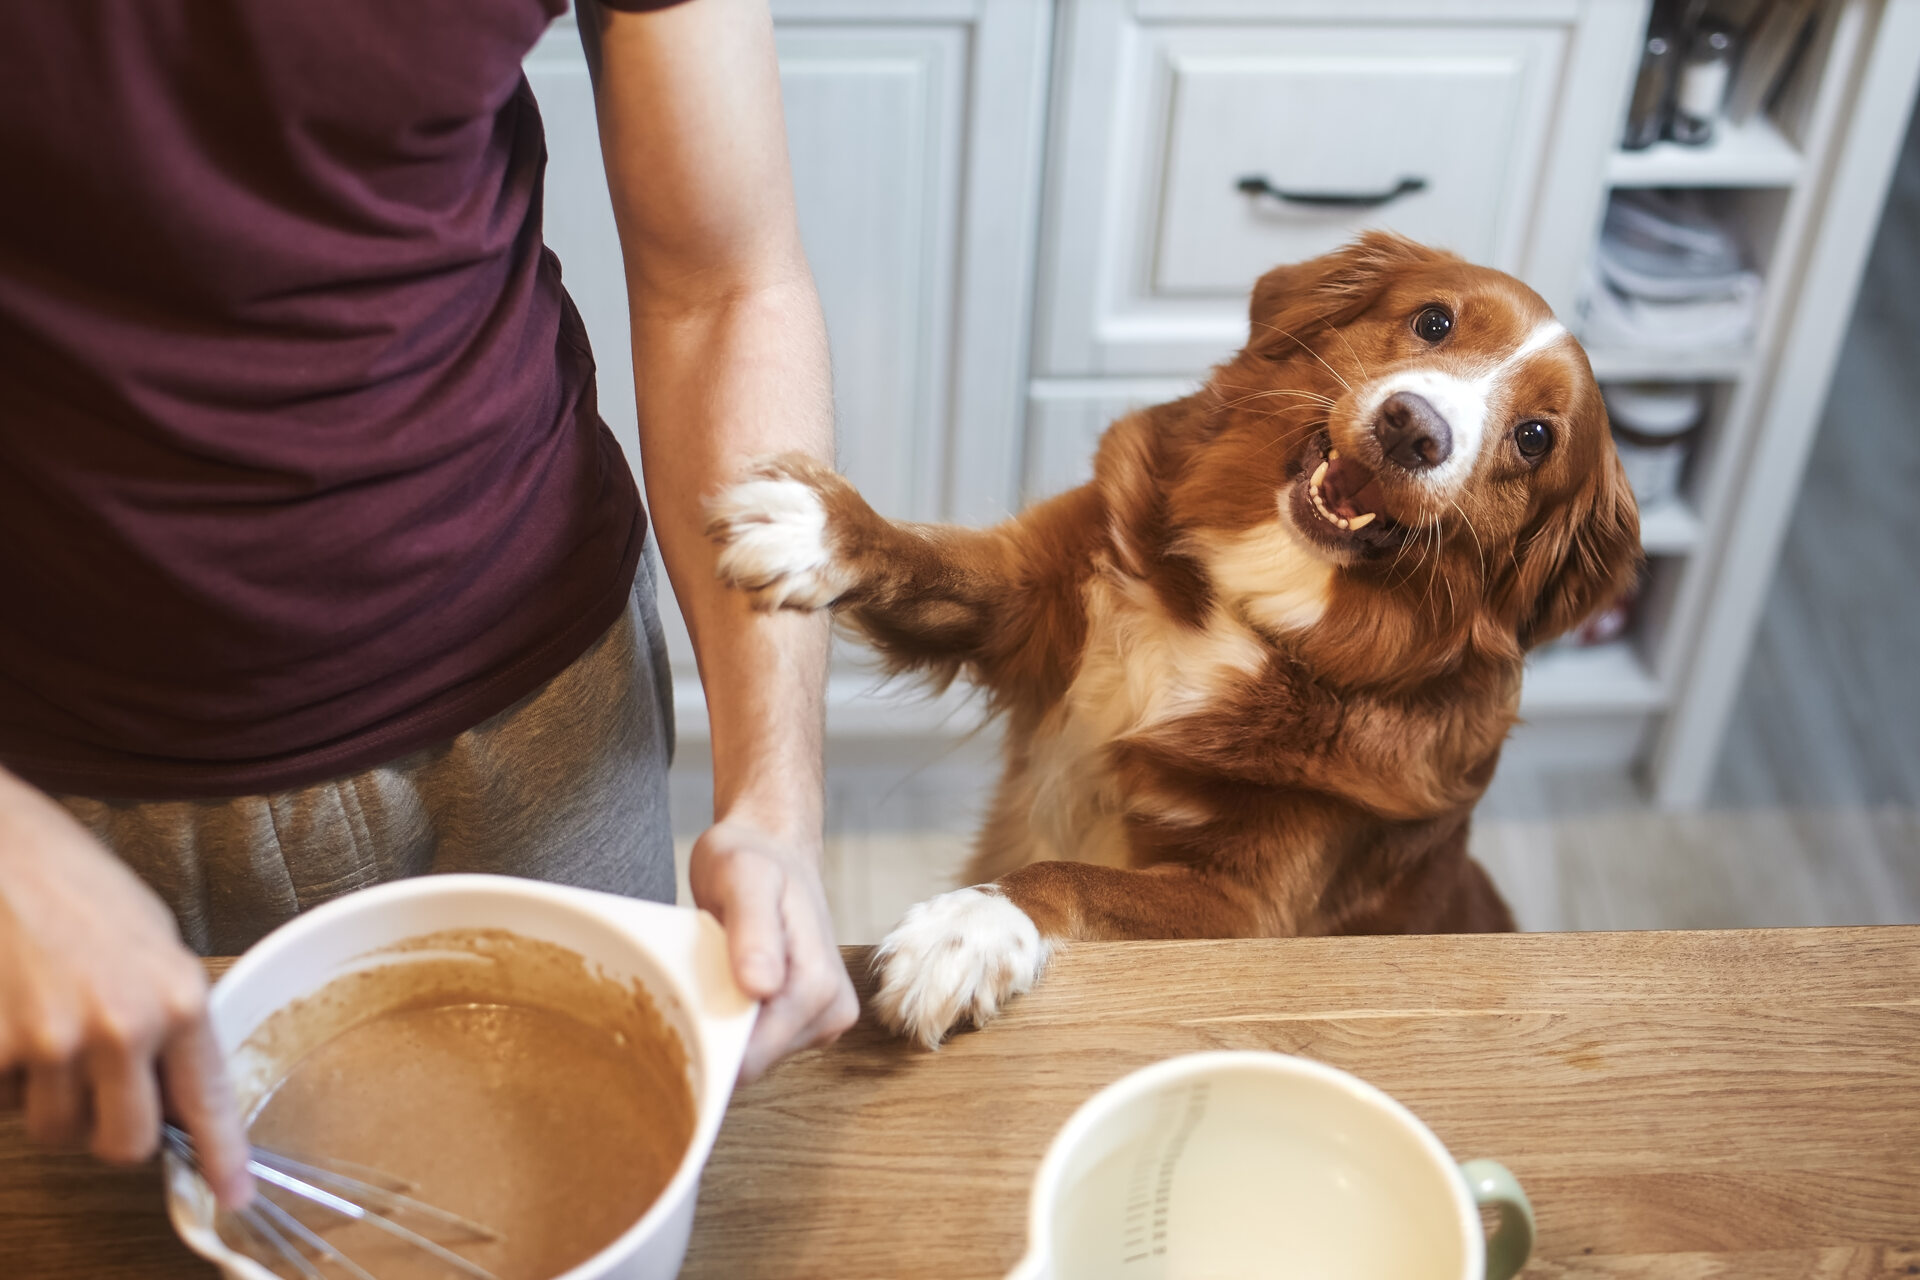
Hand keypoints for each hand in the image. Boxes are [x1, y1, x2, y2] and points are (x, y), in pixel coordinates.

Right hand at [0, 770, 252, 1207]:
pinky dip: (7, 1077)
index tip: (233, 1196)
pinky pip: (5, 1102)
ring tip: (47, 1025)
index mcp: (178, 997)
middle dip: (111, 1130)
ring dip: (52, 1099)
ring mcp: (50, 1043)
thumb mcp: (156, 946)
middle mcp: (122, 1026)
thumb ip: (173, 1021)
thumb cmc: (80, 889)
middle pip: (125, 1145)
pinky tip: (12, 1018)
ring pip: (55, 1130)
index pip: (207, 1102)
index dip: (220, 1159)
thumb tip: (178, 1094)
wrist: (3, 851)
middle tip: (100, 1086)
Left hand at [688, 815, 856, 1080]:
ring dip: (718, 1030)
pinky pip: (756, 1044)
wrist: (772, 849)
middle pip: (752, 1062)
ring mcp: (820, 1019)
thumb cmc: (753, 859)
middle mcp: (829, 1009)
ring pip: (752, 1058)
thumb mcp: (744, 879)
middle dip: (711, 1039)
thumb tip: (762, 986)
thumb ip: (754, 930)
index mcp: (817, 984)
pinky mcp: (804, 1021)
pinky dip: (728, 1025)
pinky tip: (717, 990)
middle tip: (679, 991)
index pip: (754, 1055)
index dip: (707, 1047)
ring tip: (702, 982)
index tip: (669, 1021)